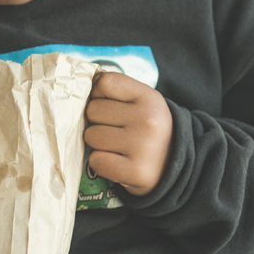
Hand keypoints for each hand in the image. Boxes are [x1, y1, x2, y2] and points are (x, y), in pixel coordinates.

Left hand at [84, 72, 173, 195]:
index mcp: (150, 98)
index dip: (99, 94)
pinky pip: (95, 160)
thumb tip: (80, 90)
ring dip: (97, 143)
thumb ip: (116, 91)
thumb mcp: (142, 102)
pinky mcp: (136, 171)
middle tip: (115, 130)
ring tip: (116, 146)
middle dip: (97, 121)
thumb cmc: (146, 129)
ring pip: (90, 136)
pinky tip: (116, 162)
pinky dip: (100, 163)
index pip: (105, 82)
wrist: (172, 166)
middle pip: (93, 110)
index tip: (109, 105)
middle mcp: (148, 119)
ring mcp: (143, 146)